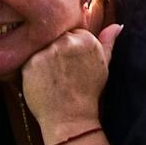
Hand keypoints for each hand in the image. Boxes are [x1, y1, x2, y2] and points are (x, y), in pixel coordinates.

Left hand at [21, 23, 118, 143]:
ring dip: (43, 59)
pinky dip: (33, 70)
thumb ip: (108, 42)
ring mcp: (48, 51)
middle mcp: (67, 41)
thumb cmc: (88, 93)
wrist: (70, 119)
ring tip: (51, 78)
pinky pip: (28, 59)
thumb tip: (116, 26)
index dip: (69, 49)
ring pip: (41, 47)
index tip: (70, 64)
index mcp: (86, 39)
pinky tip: (42, 82)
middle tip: (60, 72)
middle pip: (55, 37)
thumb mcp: (103, 65)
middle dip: (56, 52)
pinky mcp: (31, 63)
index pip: (71, 33)